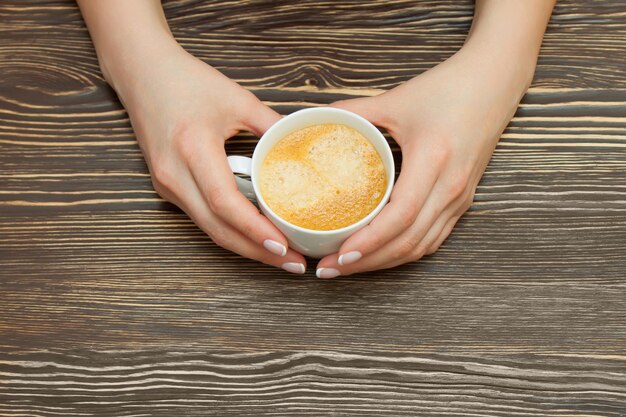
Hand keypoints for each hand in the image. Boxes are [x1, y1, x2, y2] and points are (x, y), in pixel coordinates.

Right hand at [111, 42, 306, 273]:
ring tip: (280, 255)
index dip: (255, 230)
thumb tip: (305, 148)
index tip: (284, 245)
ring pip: (208, 229)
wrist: (141, 72)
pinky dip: (229, 230)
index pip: (225, 203)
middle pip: (217, 229)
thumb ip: (272, 126)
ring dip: (244, 246)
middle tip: (292, 263)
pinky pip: (201, 217)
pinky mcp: (167, 187)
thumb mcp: (237, 98)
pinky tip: (254, 235)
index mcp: (192, 148)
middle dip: (257, 253)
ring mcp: (166, 184)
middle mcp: (173, 174)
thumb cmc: (186, 80)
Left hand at [315, 45, 534, 277]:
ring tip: (348, 267)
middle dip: (366, 262)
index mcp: (433, 160)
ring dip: (384, 262)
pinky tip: (380, 254)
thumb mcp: (396, 99)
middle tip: (330, 269)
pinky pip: (433, 238)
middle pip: (407, 242)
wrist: (494, 82)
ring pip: (420, 246)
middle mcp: (451, 186)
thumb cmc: (449, 88)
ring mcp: (460, 198)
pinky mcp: (463, 200)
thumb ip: (353, 110)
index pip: (400, 216)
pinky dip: (404, 252)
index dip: (368, 242)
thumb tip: (316, 118)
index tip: (337, 254)